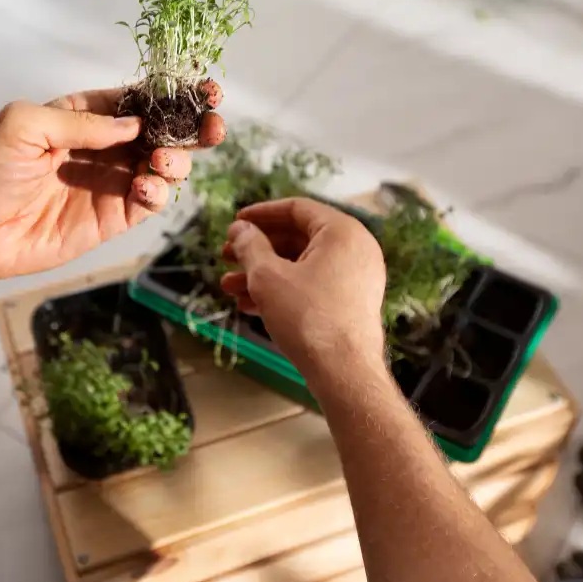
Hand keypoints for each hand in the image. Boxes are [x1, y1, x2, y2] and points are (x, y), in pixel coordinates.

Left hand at [0, 89, 224, 279]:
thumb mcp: (24, 124)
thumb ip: (82, 122)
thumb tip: (135, 124)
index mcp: (83, 115)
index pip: (139, 100)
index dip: (173, 94)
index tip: (206, 90)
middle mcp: (102, 148)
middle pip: (162, 133)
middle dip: (192, 128)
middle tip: (212, 128)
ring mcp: (108, 184)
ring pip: (163, 168)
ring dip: (177, 162)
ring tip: (165, 163)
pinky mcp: (109, 220)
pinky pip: (148, 204)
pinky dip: (157, 195)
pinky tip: (144, 189)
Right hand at [220, 198, 385, 373]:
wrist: (343, 372)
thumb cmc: (308, 318)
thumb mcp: (268, 276)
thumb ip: (250, 246)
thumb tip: (240, 229)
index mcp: (342, 232)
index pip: (297, 209)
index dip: (261, 214)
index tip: (236, 222)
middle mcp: (355, 250)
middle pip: (297, 239)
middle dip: (257, 250)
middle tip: (226, 257)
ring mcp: (356, 278)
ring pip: (301, 266)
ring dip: (262, 274)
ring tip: (229, 287)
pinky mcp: (351, 303)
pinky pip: (312, 286)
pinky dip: (282, 291)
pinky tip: (250, 305)